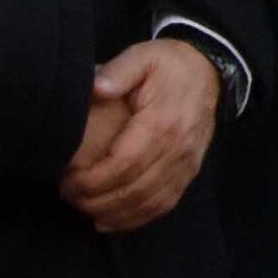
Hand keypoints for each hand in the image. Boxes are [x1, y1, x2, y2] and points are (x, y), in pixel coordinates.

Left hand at [58, 37, 221, 233]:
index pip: (125, 163)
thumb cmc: (168, 65)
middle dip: (97, 200)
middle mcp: (178, 148)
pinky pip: (164, 204)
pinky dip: (135, 219)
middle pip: (135, 188)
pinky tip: (109, 221)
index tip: (68, 182)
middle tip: (68, 196)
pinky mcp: (190, 172)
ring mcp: (187, 163)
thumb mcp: (142, 55)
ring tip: (84, 209)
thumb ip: (119, 71)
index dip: (93, 179)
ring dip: (114, 213)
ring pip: (149, 202)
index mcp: (163, 121)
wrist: (208, 71)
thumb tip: (96, 89)